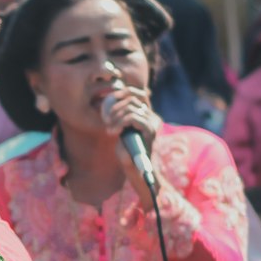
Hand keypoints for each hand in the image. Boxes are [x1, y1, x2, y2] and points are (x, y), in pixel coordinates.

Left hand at [102, 83, 161, 203]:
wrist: (135, 168)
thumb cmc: (127, 150)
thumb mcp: (122, 130)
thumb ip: (121, 116)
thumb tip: (112, 99)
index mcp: (148, 115)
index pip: (139, 94)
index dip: (124, 92)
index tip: (111, 97)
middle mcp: (153, 117)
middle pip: (132, 99)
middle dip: (115, 108)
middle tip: (107, 122)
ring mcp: (152, 123)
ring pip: (130, 108)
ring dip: (115, 118)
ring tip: (110, 129)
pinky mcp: (149, 130)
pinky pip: (132, 117)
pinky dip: (119, 123)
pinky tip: (113, 132)